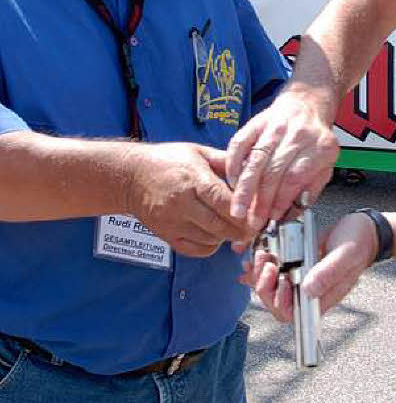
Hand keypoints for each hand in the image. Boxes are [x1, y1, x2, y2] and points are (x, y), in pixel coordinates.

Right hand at [126, 143, 252, 256]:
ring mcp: (172, 222)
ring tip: (236, 229)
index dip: (242, 212)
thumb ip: (225, 162)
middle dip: (241, 229)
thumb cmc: (168, 161)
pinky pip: (196, 249)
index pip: (222, 201)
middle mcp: (182, 202)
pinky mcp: (166, 235)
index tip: (258, 215)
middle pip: (219, 225)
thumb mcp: (198, 152)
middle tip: (255, 228)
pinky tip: (215, 235)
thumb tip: (252, 167)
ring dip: (227, 237)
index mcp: (193, 179)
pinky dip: (211, 246)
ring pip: (210, 239)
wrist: (130, 177)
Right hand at [226, 85, 338, 228]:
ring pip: (255, 160)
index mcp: (321, 147)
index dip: (280, 201)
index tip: (272, 218)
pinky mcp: (256, 122)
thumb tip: (290, 214)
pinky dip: (233, 166)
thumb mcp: (326, 166)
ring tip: (238, 209)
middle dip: (261, 201)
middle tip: (252, 220)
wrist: (306, 104)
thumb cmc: (315, 141)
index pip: (295, 178)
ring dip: (244, 189)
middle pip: (274, 172)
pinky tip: (232, 184)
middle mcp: (299, 134)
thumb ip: (310, 190)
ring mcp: (276, 126)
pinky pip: (239, 145)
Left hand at [240, 212, 377, 319]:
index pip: (293, 313)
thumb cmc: (359, 244)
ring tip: (262, 256)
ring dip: (260, 274)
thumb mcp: (346, 256)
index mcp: (321, 296)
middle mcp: (308, 291)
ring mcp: (300, 278)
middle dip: (265, 286)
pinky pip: (273, 271)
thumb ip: (328, 273)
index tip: (283, 281)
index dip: (281, 303)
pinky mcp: (295, 263)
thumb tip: (308, 289)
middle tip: (268, 265)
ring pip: (271, 287)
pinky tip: (253, 259)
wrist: (362, 229)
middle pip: (276, 302)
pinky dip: (259, 267)